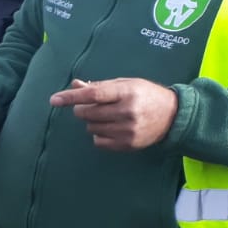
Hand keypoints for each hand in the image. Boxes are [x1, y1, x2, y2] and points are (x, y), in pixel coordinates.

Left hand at [50, 78, 177, 150]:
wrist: (173, 115)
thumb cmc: (145, 95)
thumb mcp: (126, 84)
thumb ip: (100, 86)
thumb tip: (74, 85)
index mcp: (127, 92)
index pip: (93, 94)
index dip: (72, 97)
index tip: (55, 99)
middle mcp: (127, 111)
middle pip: (87, 113)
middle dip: (83, 109)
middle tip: (93, 106)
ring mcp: (127, 130)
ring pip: (90, 127)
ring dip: (92, 121)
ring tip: (109, 116)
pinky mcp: (127, 144)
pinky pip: (98, 141)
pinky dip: (99, 134)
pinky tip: (112, 127)